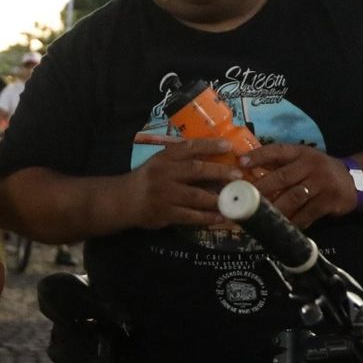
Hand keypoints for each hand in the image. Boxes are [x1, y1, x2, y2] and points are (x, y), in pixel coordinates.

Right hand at [126, 135, 244, 228]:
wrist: (124, 200)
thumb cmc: (148, 179)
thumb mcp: (160, 162)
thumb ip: (182, 160)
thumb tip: (216, 158)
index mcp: (164, 158)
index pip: (189, 147)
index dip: (209, 145)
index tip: (229, 145)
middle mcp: (164, 174)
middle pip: (195, 170)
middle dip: (219, 172)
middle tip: (238, 175)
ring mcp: (164, 195)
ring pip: (196, 196)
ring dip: (218, 198)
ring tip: (236, 198)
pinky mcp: (165, 213)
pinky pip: (190, 216)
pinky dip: (207, 217)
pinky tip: (222, 217)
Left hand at [239, 143, 355, 227]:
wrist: (354, 181)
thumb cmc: (318, 170)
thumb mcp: (302, 160)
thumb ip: (279, 164)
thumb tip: (244, 170)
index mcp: (301, 153)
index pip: (277, 151)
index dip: (259, 156)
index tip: (240, 162)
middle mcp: (311, 166)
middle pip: (282, 177)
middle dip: (260, 189)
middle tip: (241, 199)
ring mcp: (321, 184)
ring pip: (293, 198)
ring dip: (274, 209)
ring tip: (258, 217)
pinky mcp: (329, 201)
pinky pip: (306, 214)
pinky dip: (292, 222)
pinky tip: (280, 227)